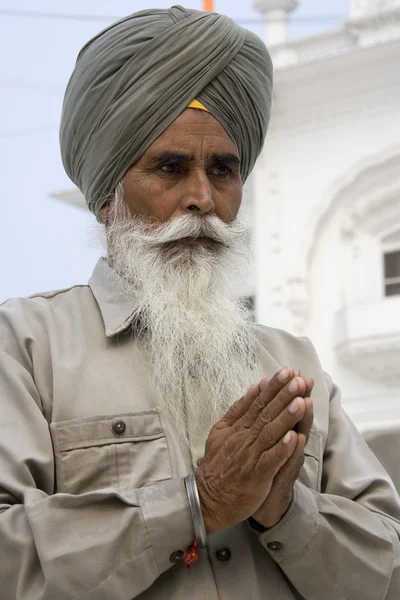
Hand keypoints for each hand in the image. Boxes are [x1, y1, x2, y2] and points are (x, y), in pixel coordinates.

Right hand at [195, 368, 308, 534]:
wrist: (206, 498)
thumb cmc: (218, 464)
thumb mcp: (221, 431)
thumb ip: (238, 410)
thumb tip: (253, 388)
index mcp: (239, 427)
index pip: (259, 403)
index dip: (274, 387)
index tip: (288, 372)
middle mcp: (245, 438)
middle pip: (266, 414)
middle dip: (284, 395)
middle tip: (298, 379)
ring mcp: (250, 456)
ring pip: (270, 433)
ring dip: (286, 417)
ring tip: (301, 402)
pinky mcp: (255, 476)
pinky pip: (269, 461)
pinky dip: (281, 449)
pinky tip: (293, 438)